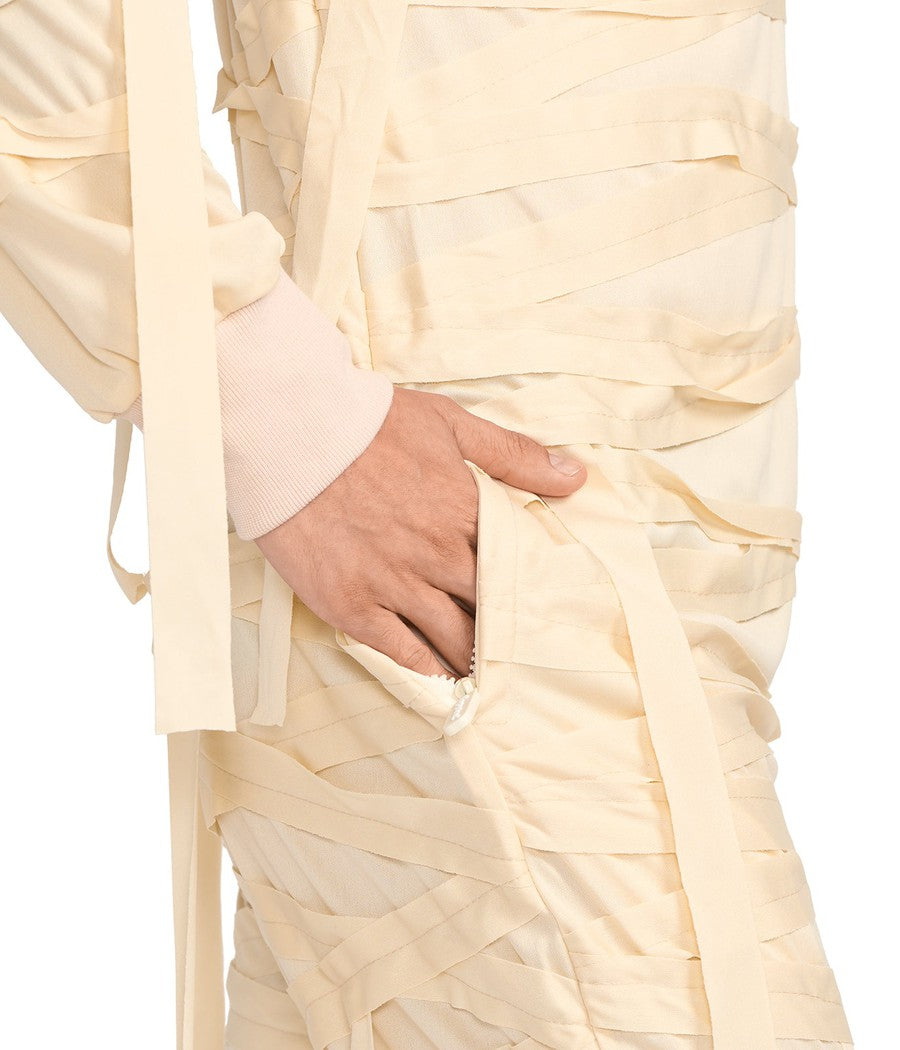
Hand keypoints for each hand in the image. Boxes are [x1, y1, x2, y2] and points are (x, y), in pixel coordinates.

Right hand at [255, 386, 585, 677]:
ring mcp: (393, 584)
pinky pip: (403, 652)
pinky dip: (431, 670)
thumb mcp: (450, 423)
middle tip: (534, 652)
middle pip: (490, 608)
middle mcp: (435, 555)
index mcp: (464, 510)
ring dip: (477, 656)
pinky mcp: (352, 605)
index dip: (534, 588)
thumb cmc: (368, 423)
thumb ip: (513, 455)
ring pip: (453, 637)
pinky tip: (449, 681)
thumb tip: (576, 477)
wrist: (288, 433)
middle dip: (512, 629)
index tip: (552, 607)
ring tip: (497, 674)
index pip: (517, 564)